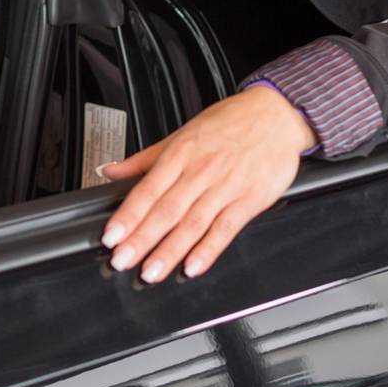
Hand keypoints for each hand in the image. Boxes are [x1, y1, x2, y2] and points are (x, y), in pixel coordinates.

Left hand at [100, 86, 315, 282]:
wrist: (276, 115)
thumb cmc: (230, 122)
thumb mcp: (183, 133)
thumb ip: (145, 158)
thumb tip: (111, 171)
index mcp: (180, 154)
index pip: (147, 190)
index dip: (128, 215)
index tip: (111, 236)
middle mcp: (201, 171)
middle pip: (166, 211)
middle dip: (141, 239)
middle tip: (122, 260)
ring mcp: (225, 187)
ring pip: (192, 224)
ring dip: (170, 251)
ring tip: (151, 272)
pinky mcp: (249, 201)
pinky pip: (225, 229)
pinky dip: (208, 250)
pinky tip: (193, 266)